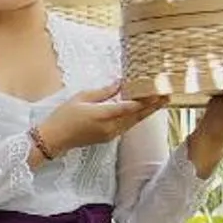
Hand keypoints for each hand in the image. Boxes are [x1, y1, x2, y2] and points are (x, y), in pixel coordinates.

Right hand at [37, 81, 167, 156]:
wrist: (54, 139)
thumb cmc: (64, 116)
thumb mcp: (82, 97)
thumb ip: (103, 91)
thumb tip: (120, 83)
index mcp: (103, 115)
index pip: (130, 107)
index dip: (146, 100)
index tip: (158, 92)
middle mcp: (110, 127)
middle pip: (137, 116)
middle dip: (153, 106)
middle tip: (168, 96)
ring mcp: (111, 134)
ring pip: (134, 122)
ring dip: (147, 112)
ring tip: (160, 101)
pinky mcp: (109, 137)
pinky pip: (127, 125)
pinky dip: (136, 116)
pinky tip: (142, 110)